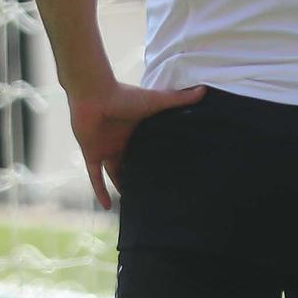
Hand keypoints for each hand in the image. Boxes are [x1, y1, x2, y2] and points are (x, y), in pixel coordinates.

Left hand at [65, 81, 205, 209]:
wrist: (93, 94)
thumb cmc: (124, 95)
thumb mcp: (155, 100)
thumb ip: (178, 98)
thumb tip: (204, 90)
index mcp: (136, 131)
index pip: (147, 149)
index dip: (155, 162)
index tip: (170, 175)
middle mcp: (121, 141)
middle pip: (132, 164)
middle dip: (139, 178)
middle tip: (153, 195)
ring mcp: (106, 148)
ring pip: (115, 174)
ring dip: (121, 188)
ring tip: (134, 206)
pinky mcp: (92, 154)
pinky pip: (95, 177)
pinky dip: (100, 191)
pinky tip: (109, 206)